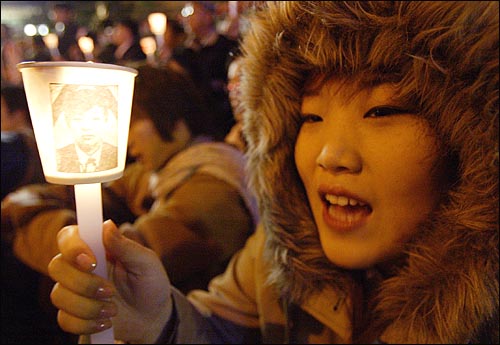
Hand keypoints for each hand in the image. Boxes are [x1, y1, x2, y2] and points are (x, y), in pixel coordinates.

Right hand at [48, 220, 171, 343]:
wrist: (152, 315)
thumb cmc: (150, 283)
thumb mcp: (147, 263)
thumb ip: (126, 246)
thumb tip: (107, 225)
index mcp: (96, 246)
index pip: (68, 236)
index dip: (73, 247)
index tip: (92, 262)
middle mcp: (79, 266)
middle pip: (56, 266)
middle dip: (84, 283)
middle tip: (110, 291)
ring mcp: (73, 290)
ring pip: (59, 295)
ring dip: (88, 306)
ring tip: (113, 309)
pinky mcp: (72, 313)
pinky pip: (64, 320)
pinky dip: (86, 324)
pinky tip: (106, 322)